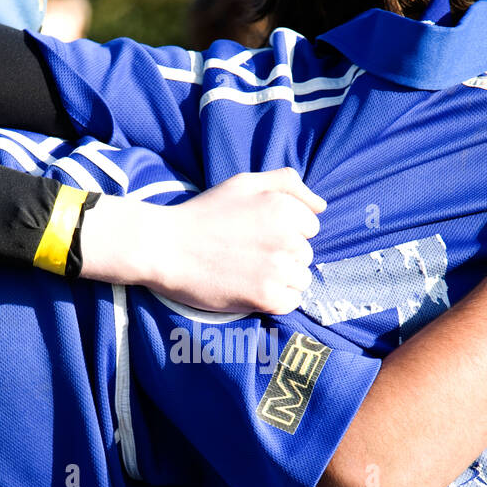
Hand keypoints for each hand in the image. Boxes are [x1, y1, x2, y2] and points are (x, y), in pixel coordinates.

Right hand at [150, 169, 324, 312]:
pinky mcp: (266, 298)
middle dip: (284, 255)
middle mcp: (287, 238)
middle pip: (307, 255)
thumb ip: (287, 184)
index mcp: (285, 208)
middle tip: (248, 252)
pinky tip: (250, 288)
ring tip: (249, 271)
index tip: (258, 233)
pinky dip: (274, 300)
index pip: (311, 227)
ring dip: (281, 279)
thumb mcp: (244, 183)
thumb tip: (321, 206)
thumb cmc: (205, 214)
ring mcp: (277, 270)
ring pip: (301, 280)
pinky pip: (290, 302)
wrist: (165, 248)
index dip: (286, 231)